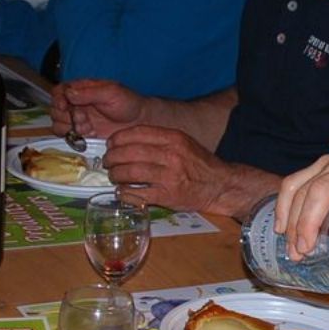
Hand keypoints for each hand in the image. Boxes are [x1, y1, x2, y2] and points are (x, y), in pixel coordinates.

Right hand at [52, 78, 148, 140]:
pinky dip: (75, 137)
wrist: (140, 122)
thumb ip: (89, 92)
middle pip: (55, 110)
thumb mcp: (110, 92)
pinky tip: (90, 134)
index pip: (59, 92)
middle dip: (65, 115)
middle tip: (83, 117)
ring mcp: (79, 120)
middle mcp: (76, 104)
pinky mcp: (84, 135)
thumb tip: (68, 93)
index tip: (64, 105)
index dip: (58, 99)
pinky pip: (69, 137)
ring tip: (87, 126)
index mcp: (81, 90)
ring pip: (58, 124)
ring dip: (70, 126)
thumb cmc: (128, 102)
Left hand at [101, 125, 247, 215]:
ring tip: (114, 177)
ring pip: (131, 172)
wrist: (220, 185)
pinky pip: (138, 194)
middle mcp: (171, 155)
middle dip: (112, 158)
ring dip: (116, 175)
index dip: (117, 139)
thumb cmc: (198, 164)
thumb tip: (126, 141)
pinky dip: (125, 194)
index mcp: (173, 138)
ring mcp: (169, 176)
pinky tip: (122, 192)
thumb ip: (158, 139)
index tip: (111, 145)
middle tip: (107, 163)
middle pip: (129, 153)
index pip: (136, 133)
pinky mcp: (168, 196)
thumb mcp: (183, 142)